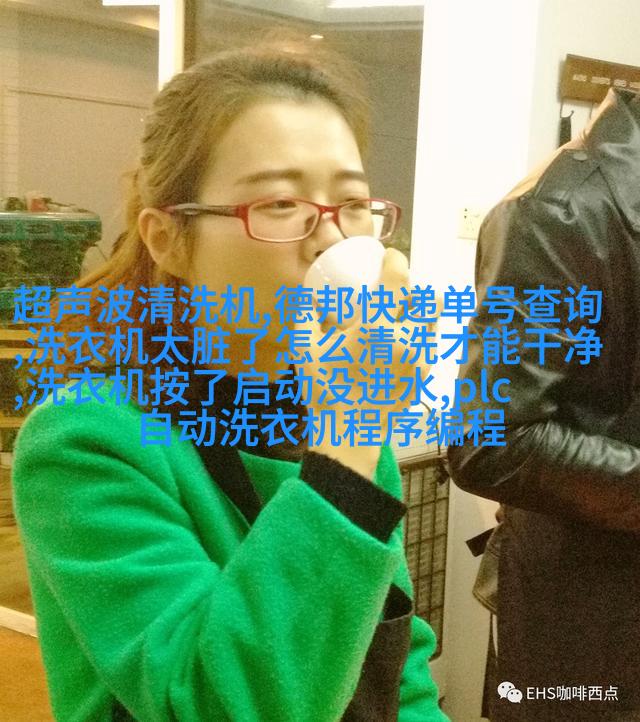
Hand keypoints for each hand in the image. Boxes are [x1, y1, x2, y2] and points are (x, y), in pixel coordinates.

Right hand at [297, 249, 437, 478]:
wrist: (349, 433)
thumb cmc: (325, 389)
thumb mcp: (305, 350)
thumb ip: (305, 316)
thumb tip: (307, 295)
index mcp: (375, 327)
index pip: (398, 279)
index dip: (397, 260)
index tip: (391, 257)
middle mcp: (404, 339)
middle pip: (430, 299)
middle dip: (418, 290)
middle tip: (400, 293)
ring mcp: (418, 360)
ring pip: (434, 323)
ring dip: (421, 314)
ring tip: (402, 318)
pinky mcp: (423, 377)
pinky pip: (430, 347)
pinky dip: (419, 338)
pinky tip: (401, 346)